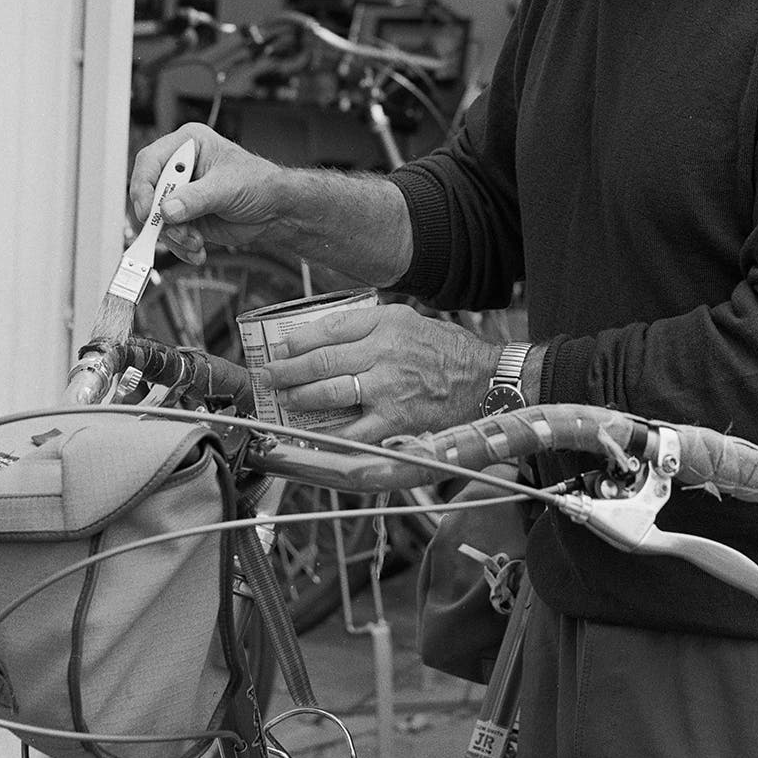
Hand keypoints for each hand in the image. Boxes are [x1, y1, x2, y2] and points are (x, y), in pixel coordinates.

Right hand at [130, 124, 283, 264]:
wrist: (275, 209)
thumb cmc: (259, 184)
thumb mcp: (227, 187)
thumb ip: (196, 198)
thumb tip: (167, 210)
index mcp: (187, 145)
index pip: (150, 161)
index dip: (143, 186)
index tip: (148, 211)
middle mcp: (179, 169)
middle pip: (148, 193)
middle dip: (161, 218)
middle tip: (178, 232)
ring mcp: (180, 194)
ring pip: (157, 219)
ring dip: (174, 236)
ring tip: (196, 242)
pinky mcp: (185, 217)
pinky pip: (170, 235)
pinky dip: (181, 247)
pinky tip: (197, 250)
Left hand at [264, 300, 502, 441]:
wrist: (488, 382)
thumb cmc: (451, 352)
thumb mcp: (412, 320)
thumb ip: (373, 326)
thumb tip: (330, 335)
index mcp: (387, 323)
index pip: (328, 328)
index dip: (296, 341)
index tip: (281, 348)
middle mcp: (383, 352)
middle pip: (319, 361)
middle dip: (285, 370)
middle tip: (269, 376)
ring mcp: (387, 389)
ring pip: (327, 393)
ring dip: (297, 397)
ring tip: (284, 399)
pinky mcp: (394, 421)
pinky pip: (350, 432)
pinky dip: (325, 436)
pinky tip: (309, 436)